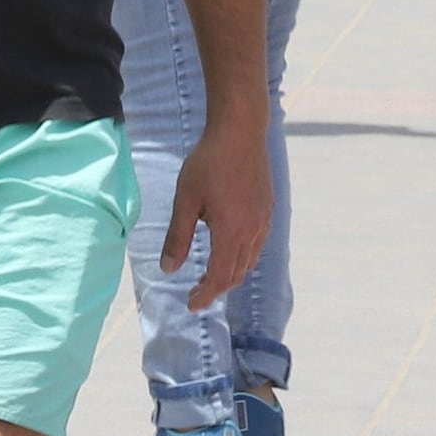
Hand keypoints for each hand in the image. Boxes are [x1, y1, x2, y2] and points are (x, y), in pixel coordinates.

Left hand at [167, 113, 272, 307]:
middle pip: (237, 273)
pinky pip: (257, 244)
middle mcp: (253, 231)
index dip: (206, 295)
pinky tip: (229, 249)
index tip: (191, 304)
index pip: (220, 277)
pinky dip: (242, 257)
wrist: (240, 131)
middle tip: (197, 293)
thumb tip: (168, 269)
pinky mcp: (267, 209)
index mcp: (231, 232)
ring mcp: (264, 220)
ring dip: (231, 274)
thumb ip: (177, 237)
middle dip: (217, 288)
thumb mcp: (185, 199)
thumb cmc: (208, 162)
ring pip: (250, 260)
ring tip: (212, 276)